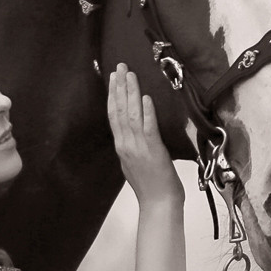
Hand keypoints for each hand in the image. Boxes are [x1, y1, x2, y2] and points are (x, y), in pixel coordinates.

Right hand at [107, 64, 183, 208]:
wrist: (158, 204)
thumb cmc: (150, 187)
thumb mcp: (134, 164)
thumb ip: (132, 147)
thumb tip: (131, 133)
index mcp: (121, 147)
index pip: (113, 116)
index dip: (112, 96)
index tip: (113, 79)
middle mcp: (126, 144)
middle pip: (118, 111)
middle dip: (118, 87)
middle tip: (119, 67)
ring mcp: (137, 147)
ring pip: (130, 115)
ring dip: (130, 93)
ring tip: (129, 75)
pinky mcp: (152, 150)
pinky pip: (147, 127)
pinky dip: (146, 111)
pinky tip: (144, 98)